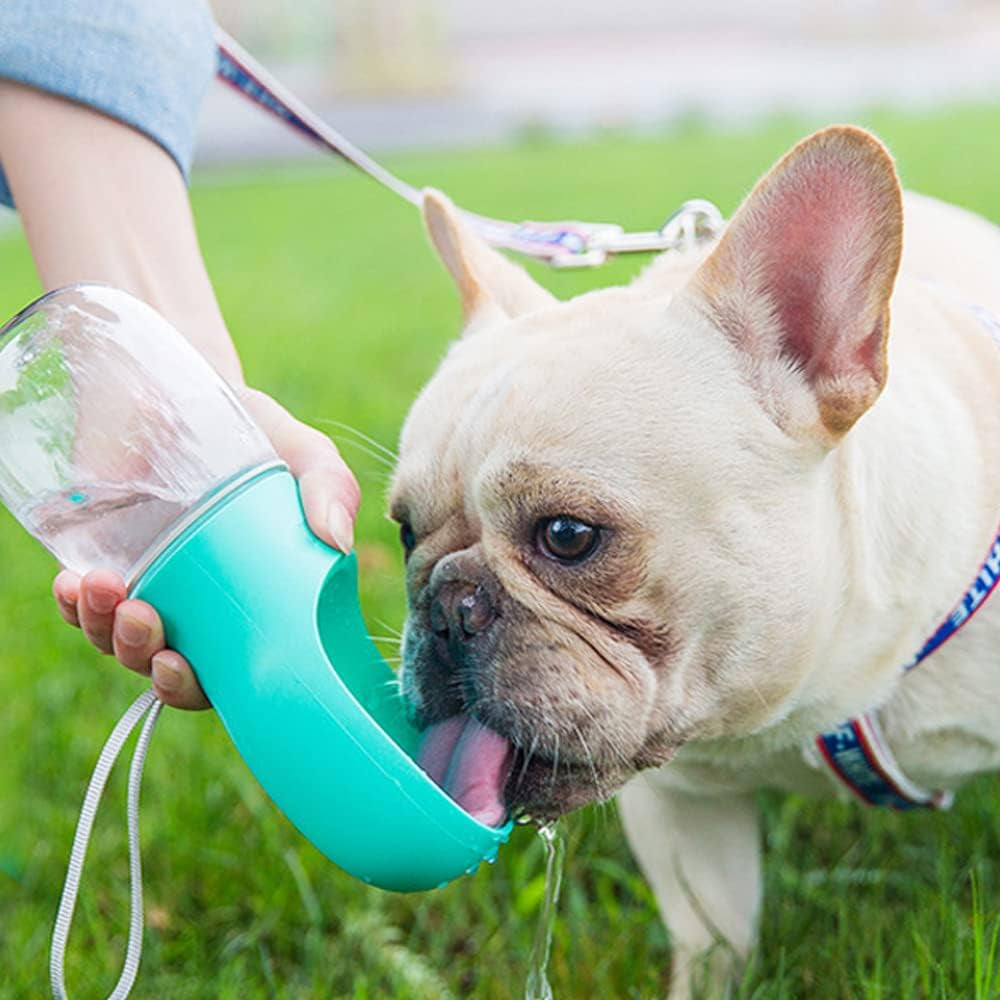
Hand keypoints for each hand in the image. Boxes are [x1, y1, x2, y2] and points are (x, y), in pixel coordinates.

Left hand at [52, 390, 359, 708]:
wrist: (187, 387)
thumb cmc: (257, 432)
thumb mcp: (304, 456)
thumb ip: (331, 488)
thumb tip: (338, 540)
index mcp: (247, 601)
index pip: (224, 670)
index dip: (195, 687)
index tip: (179, 667)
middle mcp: (193, 603)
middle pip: (160, 665)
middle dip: (142, 657)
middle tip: (145, 621)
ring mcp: (144, 582)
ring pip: (112, 638)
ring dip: (103, 628)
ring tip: (105, 588)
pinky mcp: (99, 557)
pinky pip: (79, 600)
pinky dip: (73, 603)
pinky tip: (75, 582)